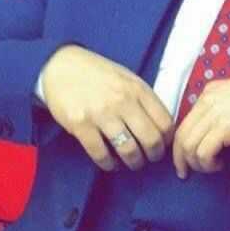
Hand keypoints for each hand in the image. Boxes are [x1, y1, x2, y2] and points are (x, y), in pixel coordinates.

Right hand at [41, 44, 174, 171]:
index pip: (164, 121)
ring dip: (134, 162)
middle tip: (151, 158)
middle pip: (150, 139)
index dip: (168, 138)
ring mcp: (101, 114)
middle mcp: (123, 101)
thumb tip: (160, 124)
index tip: (165, 144)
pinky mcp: (81, 125)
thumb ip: (143, 98)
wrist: (62, 66)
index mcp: (138, 89)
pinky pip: (101, 154)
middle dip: (154, 155)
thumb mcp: (127, 78)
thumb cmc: (98, 73)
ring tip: (133, 162)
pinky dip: (109, 164)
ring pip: (128, 149)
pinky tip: (112, 163)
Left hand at [172, 73, 229, 178]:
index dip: (182, 144)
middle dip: (181, 158)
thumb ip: (224, 108)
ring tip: (214, 167)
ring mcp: (216, 112)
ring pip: (189, 146)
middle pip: (182, 135)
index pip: (185, 121)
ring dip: (198, 164)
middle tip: (187, 173)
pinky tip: (221, 165)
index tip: (186, 160)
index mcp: (211, 91)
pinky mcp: (226, 127)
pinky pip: (203, 153)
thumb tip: (212, 132)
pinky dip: (208, 164)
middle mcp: (209, 99)